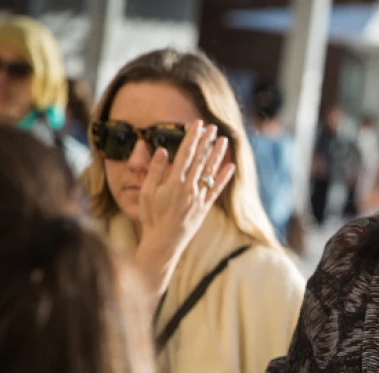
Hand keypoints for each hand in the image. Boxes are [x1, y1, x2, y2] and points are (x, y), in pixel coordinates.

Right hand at [138, 120, 233, 256]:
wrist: (164, 242)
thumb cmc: (152, 217)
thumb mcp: (147, 192)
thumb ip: (155, 170)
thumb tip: (162, 150)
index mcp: (175, 183)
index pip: (186, 154)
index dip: (193, 137)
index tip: (197, 124)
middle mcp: (190, 188)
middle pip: (200, 159)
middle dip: (207, 141)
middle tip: (212, 127)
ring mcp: (199, 198)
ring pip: (210, 171)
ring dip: (217, 155)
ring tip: (223, 140)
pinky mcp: (204, 208)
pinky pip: (217, 189)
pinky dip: (224, 177)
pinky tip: (230, 166)